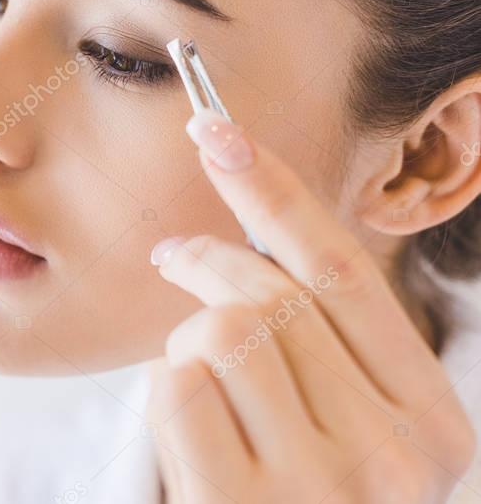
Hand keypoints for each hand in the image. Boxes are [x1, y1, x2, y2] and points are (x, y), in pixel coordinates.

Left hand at [145, 110, 476, 502]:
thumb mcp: (342, 428)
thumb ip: (313, 343)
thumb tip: (219, 243)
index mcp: (433, 422)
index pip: (343, 274)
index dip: (276, 191)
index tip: (218, 130)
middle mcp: (396, 458)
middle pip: (271, 295)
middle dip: (207, 259)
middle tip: (172, 255)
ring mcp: (324, 491)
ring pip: (222, 332)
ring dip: (188, 342)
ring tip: (199, 385)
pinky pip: (179, 388)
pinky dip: (165, 391)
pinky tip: (184, 437)